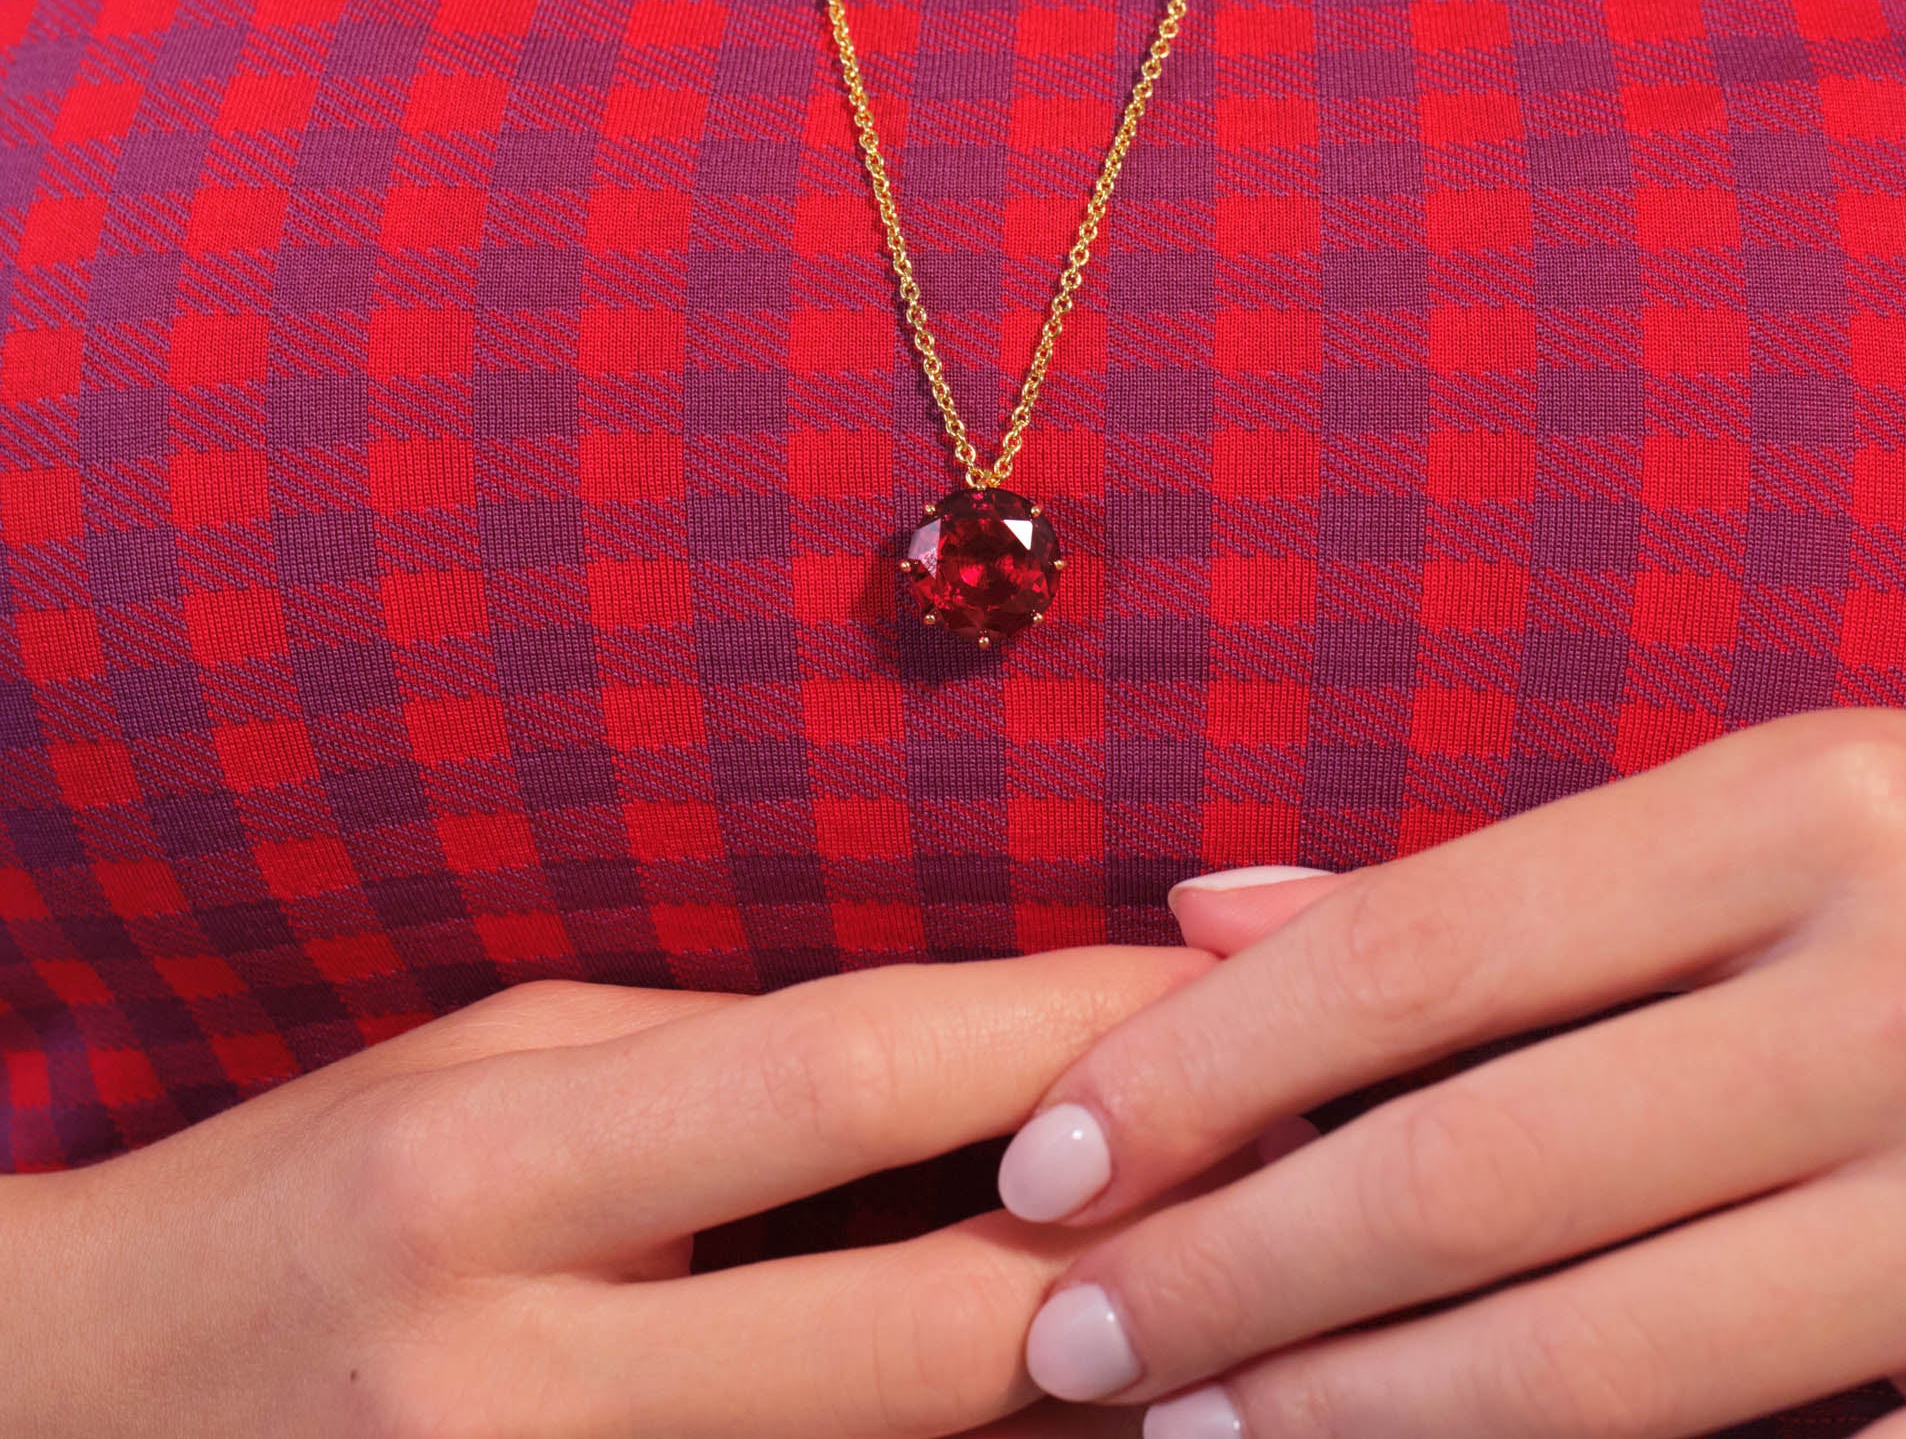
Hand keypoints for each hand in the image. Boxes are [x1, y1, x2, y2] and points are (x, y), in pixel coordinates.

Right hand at [0, 943, 1202, 1438]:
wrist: (71, 1421)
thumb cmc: (305, 1191)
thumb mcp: (493, 1060)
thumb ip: (725, 1069)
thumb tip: (985, 1061)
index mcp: (491, 1167)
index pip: (853, 1077)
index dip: (1067, 1031)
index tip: (1224, 980)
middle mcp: (518, 1379)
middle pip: (926, 1332)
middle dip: (1149, 1255)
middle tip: (1312, 1168)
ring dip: (1093, 1396)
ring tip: (1252, 1307)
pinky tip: (1065, 1406)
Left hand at [997, 709, 1905, 1436]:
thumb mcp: (1766, 811)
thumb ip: (1492, 885)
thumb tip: (1205, 915)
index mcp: (1803, 806)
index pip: (1422, 952)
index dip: (1207, 1067)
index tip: (1046, 1158)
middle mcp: (1902, 990)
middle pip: (1481, 1169)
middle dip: (1239, 1273)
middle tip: (1071, 1343)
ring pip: (1614, 1364)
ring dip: (1369, 1422)